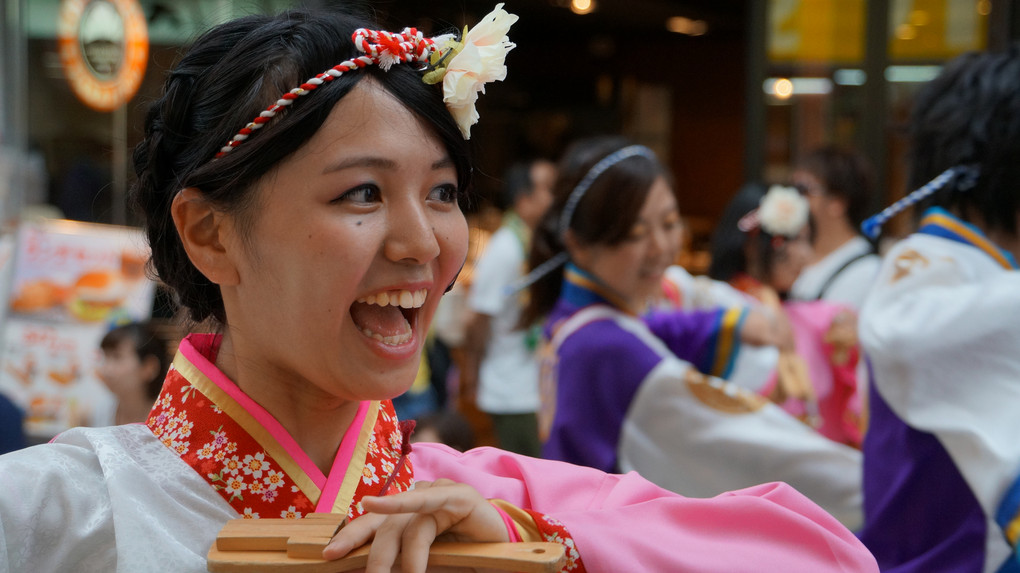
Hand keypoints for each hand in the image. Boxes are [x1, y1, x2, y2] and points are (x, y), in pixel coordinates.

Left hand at [322, 479, 509, 572]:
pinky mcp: (458, 496)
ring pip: (406, 525)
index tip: (329, 556)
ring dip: (406, 560)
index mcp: (408, 516)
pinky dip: (402, 504)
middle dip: (374, 558)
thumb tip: (377, 572)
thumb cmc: (470, 559)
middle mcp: (419, 500)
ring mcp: (438, 494)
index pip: (373, 526)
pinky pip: (426, 502)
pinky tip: (378, 505)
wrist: (510, 550)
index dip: (351, 538)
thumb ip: (405, 564)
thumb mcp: (430, 564)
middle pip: (385, 527)